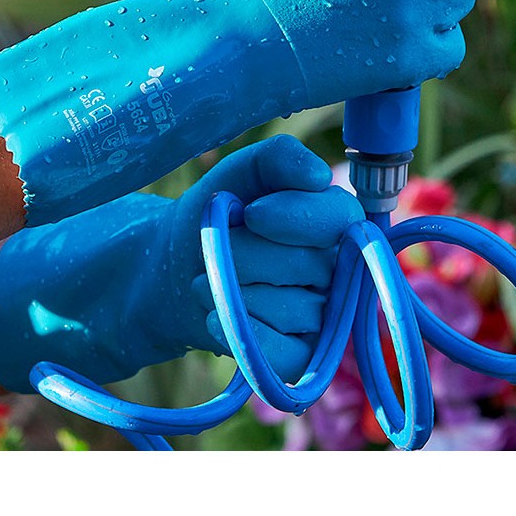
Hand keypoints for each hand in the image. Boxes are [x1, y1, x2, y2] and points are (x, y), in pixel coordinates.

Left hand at [0, 137, 364, 391]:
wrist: (173, 269)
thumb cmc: (216, 217)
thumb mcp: (238, 175)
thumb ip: (278, 158)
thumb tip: (318, 174)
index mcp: (336, 222)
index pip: (340, 219)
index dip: (294, 217)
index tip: (250, 213)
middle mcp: (342, 270)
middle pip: (308, 265)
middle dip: (247, 254)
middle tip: (219, 248)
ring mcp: (326, 318)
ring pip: (294, 309)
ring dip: (235, 292)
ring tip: (208, 280)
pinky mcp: (301, 357)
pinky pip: (285, 356)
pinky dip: (243, 335)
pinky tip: (213, 317)